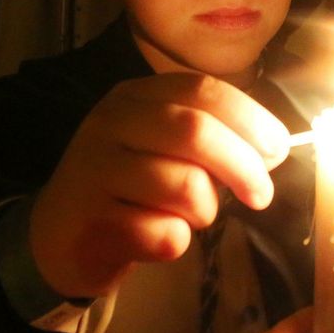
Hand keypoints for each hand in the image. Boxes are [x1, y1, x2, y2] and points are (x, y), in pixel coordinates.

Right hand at [29, 73, 290, 298]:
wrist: (57, 236)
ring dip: (205, 210)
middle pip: (196, 131)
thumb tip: (271, 148)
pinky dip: (177, 242)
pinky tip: (157, 238)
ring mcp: (96, 172)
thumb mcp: (161, 145)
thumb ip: (209, 136)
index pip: (203, 91)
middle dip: (242, 165)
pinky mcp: (93, 223)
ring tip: (189, 216)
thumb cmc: (127, 187)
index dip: (251, 119)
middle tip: (261, 195)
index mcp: (135, 96)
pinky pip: (164, 234)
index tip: (277, 150)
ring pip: (185, 186)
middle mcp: (111, 123)